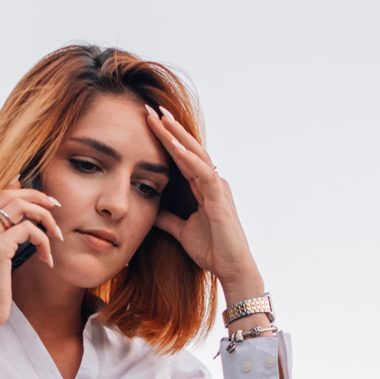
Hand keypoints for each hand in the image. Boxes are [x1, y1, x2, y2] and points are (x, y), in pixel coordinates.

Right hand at [0, 185, 63, 329]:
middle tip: (55, 206)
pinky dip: (44, 241)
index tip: (40, 197)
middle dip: (36, 196)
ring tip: (57, 234)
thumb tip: (20, 233)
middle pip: (8, 195)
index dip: (18, 190)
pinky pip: (29, 230)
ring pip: (20, 207)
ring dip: (44, 217)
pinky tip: (47, 260)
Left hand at [146, 105, 266, 304]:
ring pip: (196, 155)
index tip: (148, 122)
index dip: (165, 139)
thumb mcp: (182, 231)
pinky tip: (177, 147)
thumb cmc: (213, 251)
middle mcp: (213, 182)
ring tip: (161, 118)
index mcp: (203, 187)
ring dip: (178, 136)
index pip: (181, 157)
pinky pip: (204, 174)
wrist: (232, 270)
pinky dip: (190, 159)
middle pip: (188, 148)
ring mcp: (218, 188)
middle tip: (150, 108)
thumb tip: (152, 211)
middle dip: (170, 128)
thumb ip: (169, 219)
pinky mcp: (220, 199)